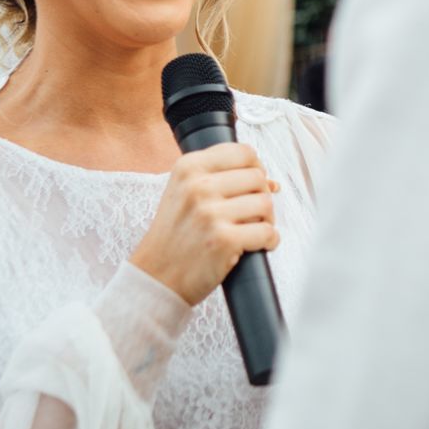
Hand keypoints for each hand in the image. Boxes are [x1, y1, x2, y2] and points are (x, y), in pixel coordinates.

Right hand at [130, 143, 280, 306]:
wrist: (156, 276)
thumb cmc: (174, 237)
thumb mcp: (184, 193)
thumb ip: (221, 180)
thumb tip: (271, 181)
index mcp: (188, 167)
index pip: (242, 152)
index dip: (256, 168)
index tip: (252, 185)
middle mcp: (198, 186)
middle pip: (257, 177)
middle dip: (261, 196)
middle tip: (251, 214)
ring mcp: (210, 213)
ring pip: (266, 203)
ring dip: (266, 219)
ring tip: (251, 230)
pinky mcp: (223, 240)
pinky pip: (267, 232)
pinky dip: (269, 241)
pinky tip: (257, 245)